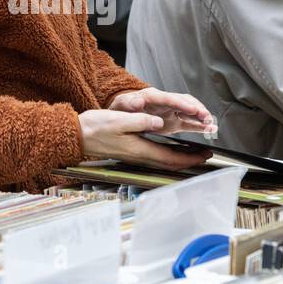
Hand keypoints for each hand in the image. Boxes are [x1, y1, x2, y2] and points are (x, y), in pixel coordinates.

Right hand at [79, 109, 212, 170]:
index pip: (170, 158)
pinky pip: (155, 156)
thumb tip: (158, 122)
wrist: (78, 136)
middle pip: (170, 163)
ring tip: (193, 153)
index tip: (204, 155)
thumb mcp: (118, 120)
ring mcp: (135, 155)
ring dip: (180, 158)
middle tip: (204, 156)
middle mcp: (139, 156)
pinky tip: (171, 149)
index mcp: (139, 149)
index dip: (189, 158)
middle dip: (189, 161)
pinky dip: (168, 155)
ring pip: (164, 161)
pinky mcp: (131, 152)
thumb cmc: (95, 129)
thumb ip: (140, 121)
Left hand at [107, 88, 215, 134]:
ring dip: (201, 117)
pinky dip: (199, 126)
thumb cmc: (122, 108)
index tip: (192, 109)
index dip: (182, 104)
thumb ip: (128, 103)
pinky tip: (210, 129)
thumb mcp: (120, 105)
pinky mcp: (174, 121)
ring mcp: (171, 111)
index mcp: (152, 97)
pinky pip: (189, 122)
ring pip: (190, 111)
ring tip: (211, 124)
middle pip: (184, 102)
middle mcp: (165, 102)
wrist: (123, 113)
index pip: (169, 98)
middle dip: (196, 109)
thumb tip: (137, 102)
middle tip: (206, 117)